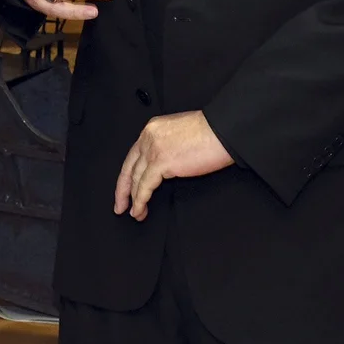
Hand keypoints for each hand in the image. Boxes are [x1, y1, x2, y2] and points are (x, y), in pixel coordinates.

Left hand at [113, 110, 233, 220]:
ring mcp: (153, 149)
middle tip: (119, 205)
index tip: (127, 186)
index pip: (135, 155)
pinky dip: (140, 201)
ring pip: (136, 178)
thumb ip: (168, 146)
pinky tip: (139, 211)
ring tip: (134, 213)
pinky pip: (145, 186)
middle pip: (129, 167)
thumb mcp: (181, 134)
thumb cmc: (212, 133)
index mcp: (153, 129)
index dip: (129, 174)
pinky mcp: (161, 162)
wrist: (223, 129)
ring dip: (133, 199)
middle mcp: (148, 137)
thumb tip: (167, 164)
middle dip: (123, 189)